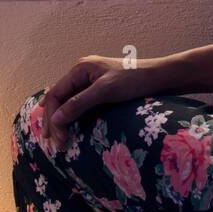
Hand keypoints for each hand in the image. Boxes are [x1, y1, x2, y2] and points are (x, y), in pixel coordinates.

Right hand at [39, 56, 153, 149]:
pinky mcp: (102, 91)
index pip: (56, 94)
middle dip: (55, 121)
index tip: (56, 138)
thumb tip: (55, 120)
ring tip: (59, 139)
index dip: (51, 117)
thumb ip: (79, 104)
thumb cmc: (135, 80)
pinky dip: (75, 117)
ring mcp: (92, 82)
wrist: (161, 77)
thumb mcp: (105, 91)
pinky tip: (71, 128)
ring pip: (69, 102)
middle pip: (60, 99)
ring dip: (63, 120)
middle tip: (55, 143)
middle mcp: (83, 74)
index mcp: (80, 68)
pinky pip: (81, 105)